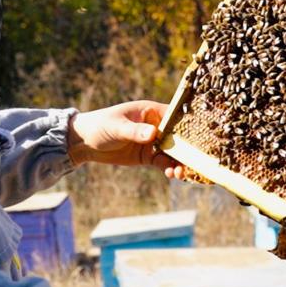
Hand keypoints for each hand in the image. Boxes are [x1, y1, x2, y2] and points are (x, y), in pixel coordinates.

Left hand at [67, 101, 185, 174]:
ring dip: (180, 162)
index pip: (175, 116)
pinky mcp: (147, 156)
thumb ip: (135, 131)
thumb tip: (153, 134)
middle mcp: (156, 126)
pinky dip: (169, 169)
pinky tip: (172, 175)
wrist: (84, 142)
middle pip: (178, 137)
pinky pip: (163, 162)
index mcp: (151, 111)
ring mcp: (153, 142)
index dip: (189, 126)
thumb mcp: (117, 127)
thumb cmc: (101, 126)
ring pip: (173, 152)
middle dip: (187, 149)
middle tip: (196, 161)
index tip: (200, 137)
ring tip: (181, 173)